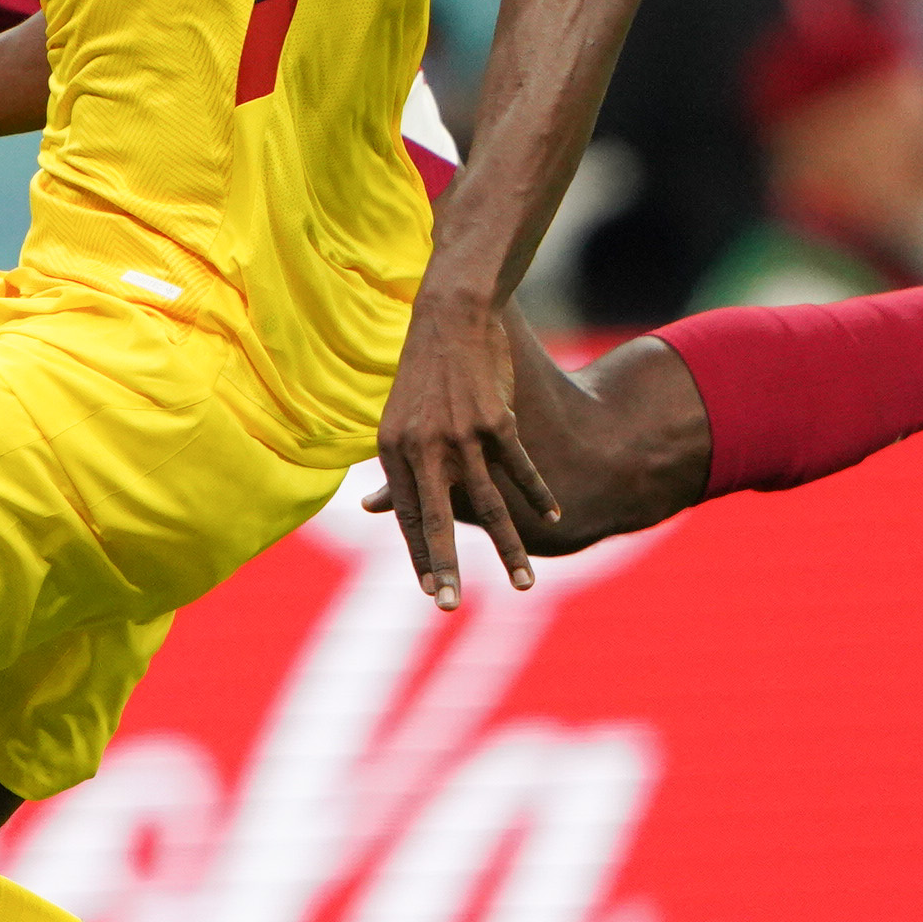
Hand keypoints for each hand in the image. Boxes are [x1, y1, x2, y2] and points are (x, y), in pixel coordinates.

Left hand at [359, 284, 551, 611]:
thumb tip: (370, 508)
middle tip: (447, 607)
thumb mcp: (397, 418)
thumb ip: (394, 466)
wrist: (451, 315)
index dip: (420, 556)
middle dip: (444, 568)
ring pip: (487, 504)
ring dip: (509, 548)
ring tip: (524, 583)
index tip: (430, 590)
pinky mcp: (495, 420)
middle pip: (438, 521)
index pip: (407, 517)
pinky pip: (519, 468)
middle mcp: (422, 449)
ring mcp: (460, 436)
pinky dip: (537, 494)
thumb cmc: (425, 370)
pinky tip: (552, 517)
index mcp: (393, 450)